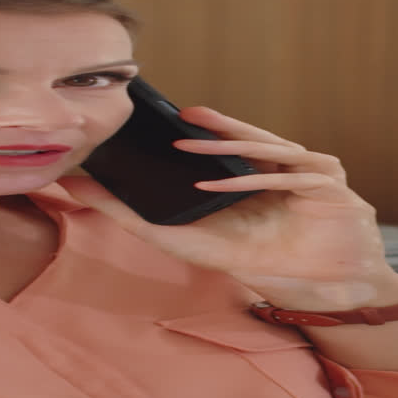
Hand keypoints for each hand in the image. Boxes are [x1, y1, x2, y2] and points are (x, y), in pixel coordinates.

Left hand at [59, 107, 397, 309]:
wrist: (324, 283)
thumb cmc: (254, 254)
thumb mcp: (179, 235)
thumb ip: (123, 209)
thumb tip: (67, 182)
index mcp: (245, 167)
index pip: (217, 141)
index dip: (193, 130)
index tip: (156, 119)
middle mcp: (277, 160)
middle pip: (244, 137)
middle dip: (212, 125)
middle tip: (176, 114)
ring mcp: (307, 168)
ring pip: (266, 147)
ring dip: (229, 145)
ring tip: (190, 141)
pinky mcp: (329, 183)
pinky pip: (287, 175)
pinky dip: (254, 180)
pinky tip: (219, 184)